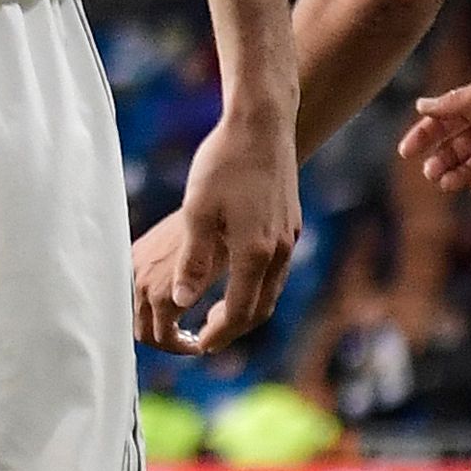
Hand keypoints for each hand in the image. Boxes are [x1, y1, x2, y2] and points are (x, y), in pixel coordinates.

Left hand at [134, 109, 301, 354]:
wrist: (262, 124)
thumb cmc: (223, 162)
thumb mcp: (197, 211)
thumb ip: (192, 259)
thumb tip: (180, 301)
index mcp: (255, 251)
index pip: (239, 311)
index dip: (218, 334)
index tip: (199, 346)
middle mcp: (278, 250)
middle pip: (260, 308)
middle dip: (234, 329)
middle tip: (207, 340)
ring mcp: (288, 237)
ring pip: (272, 291)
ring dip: (247, 309)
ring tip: (218, 316)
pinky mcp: (291, 224)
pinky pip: (276, 270)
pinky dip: (257, 287)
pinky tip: (237, 280)